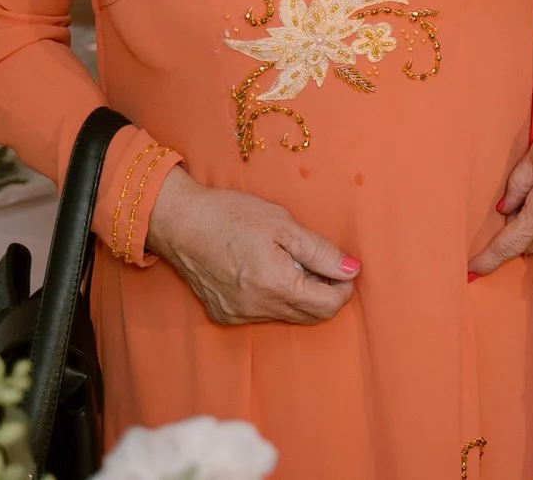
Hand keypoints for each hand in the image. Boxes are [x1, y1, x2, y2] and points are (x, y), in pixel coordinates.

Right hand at [144, 167, 359, 326]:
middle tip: (317, 261)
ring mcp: (238, 315)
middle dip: (324, 292)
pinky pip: (263, 313)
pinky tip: (263, 270)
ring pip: (287, 315)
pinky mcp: (224, 315)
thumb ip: (321, 252)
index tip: (342, 266)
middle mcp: (257, 309)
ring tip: (286, 260)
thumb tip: (352, 270)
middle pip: (310, 315)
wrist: (180, 223)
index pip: (328, 306)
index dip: (343, 287)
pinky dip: (274, 297)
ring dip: (299, 294)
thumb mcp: (284, 225)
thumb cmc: (232, 216)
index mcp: (276, 287)